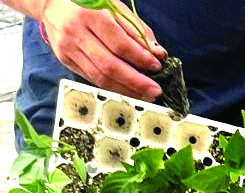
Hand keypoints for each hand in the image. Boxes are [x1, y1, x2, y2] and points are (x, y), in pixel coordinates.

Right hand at [40, 0, 165, 101]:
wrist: (50, 2)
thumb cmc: (86, 2)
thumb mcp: (112, 6)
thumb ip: (136, 29)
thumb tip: (158, 53)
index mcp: (89, 15)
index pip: (119, 44)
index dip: (140, 58)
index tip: (157, 66)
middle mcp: (75, 33)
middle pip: (110, 66)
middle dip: (136, 82)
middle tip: (155, 90)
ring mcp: (68, 49)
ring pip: (100, 78)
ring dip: (127, 90)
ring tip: (146, 95)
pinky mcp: (65, 60)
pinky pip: (92, 79)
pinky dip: (113, 88)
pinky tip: (128, 91)